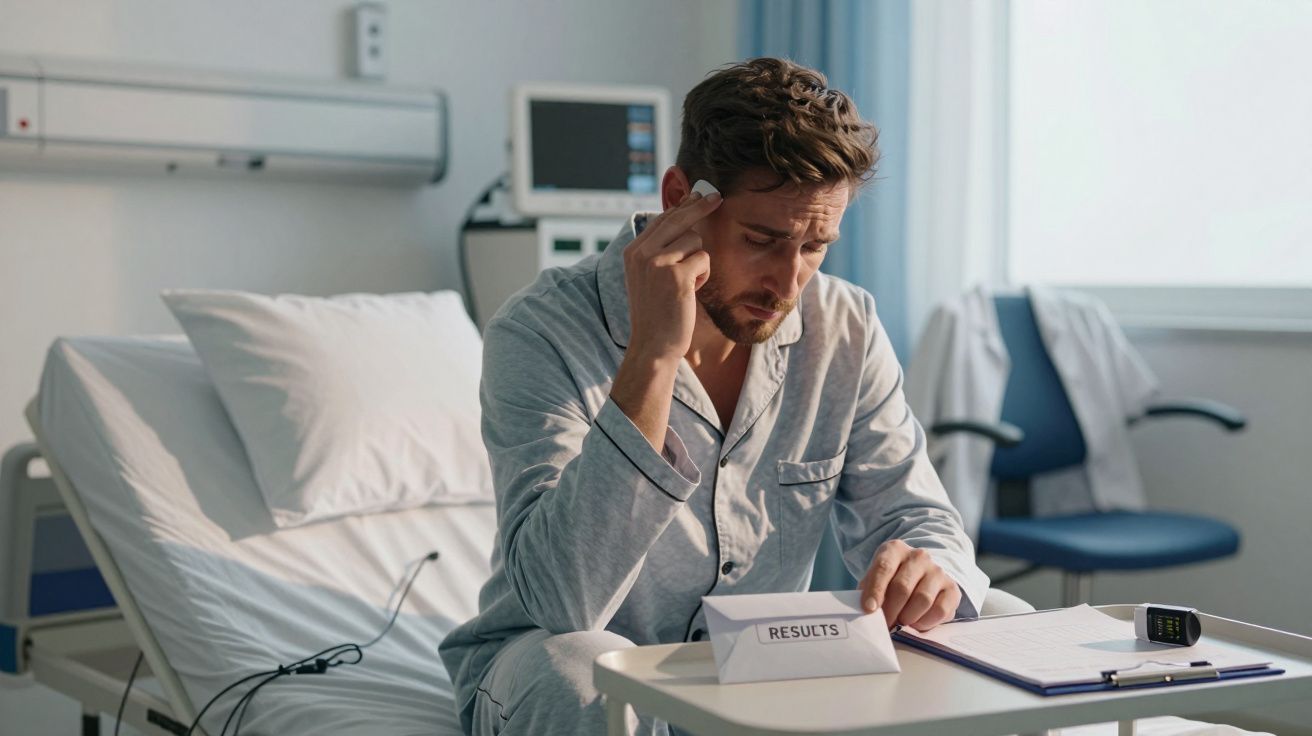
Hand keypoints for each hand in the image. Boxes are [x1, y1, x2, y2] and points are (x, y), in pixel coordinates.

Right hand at [622, 189, 721, 363]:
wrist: (652, 346)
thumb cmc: (657, 314)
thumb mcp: (648, 277)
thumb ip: (658, 251)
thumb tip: (682, 220)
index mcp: (633, 251)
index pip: (661, 219)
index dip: (683, 205)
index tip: (698, 194)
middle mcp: (642, 253)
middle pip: (678, 218)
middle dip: (700, 205)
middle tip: (717, 196)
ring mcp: (657, 262)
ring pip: (694, 240)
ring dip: (698, 261)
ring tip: (687, 284)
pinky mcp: (676, 275)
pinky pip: (704, 259)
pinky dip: (704, 275)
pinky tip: (691, 292)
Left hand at [859, 539, 961, 630]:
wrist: (920, 576)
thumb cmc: (890, 580)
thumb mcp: (875, 579)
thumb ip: (868, 591)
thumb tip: (866, 611)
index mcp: (895, 549)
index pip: (883, 568)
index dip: (875, 590)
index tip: (869, 609)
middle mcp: (918, 556)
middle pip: (902, 587)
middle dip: (890, 611)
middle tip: (885, 625)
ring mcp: (937, 571)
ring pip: (922, 599)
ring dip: (908, 618)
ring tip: (901, 623)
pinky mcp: (952, 588)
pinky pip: (940, 610)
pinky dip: (926, 622)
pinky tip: (917, 623)